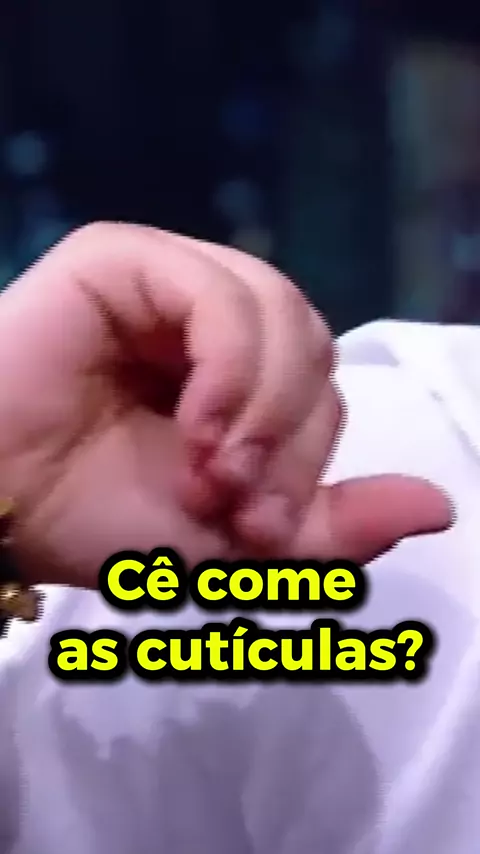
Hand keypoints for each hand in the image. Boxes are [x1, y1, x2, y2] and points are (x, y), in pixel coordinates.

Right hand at [0, 223, 450, 587]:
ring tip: (212, 469)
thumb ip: (337, 528)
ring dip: (265, 410)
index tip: (262, 532)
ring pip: (284, 314)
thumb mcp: (240, 544)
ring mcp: (172, 282)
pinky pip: (222, 298)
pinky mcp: (128, 260)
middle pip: (315, 349)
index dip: (312, 462)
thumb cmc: (101, 521)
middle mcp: (213, 323)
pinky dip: (232, 370)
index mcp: (238, 379)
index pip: (324, 391)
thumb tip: (441, 508)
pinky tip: (198, 425)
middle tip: (235, 504)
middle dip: (291, 440)